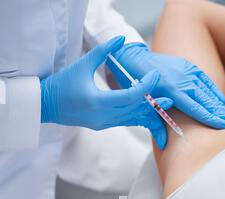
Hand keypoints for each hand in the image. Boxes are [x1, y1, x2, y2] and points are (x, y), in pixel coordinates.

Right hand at [40, 36, 172, 148]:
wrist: (47, 106)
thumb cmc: (62, 84)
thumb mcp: (82, 65)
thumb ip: (104, 52)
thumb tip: (121, 39)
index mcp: (98, 102)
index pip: (130, 97)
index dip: (146, 87)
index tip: (155, 76)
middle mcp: (103, 116)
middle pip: (135, 111)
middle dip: (153, 104)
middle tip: (170, 98)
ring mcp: (103, 123)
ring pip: (132, 120)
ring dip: (148, 113)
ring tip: (164, 107)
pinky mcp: (103, 125)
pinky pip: (125, 121)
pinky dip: (137, 116)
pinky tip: (148, 112)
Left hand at [108, 43, 224, 128]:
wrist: (133, 57)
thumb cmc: (135, 84)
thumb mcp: (141, 104)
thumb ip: (154, 124)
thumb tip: (163, 145)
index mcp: (172, 89)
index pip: (197, 108)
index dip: (212, 119)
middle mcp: (183, 79)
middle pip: (208, 100)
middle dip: (222, 114)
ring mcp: (187, 70)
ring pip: (208, 91)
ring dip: (220, 106)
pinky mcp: (188, 66)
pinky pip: (205, 82)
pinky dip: (213, 93)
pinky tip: (220, 103)